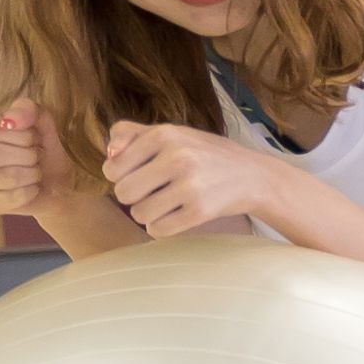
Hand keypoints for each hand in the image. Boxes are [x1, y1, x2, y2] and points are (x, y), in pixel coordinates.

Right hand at [0, 101, 59, 215]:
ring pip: (3, 177)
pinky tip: (32, 187)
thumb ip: (27, 110)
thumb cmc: (42, 146)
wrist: (56, 180)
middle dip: (27, 154)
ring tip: (34, 169)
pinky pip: (9, 198)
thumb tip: (9, 121)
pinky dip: (30, 191)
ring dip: (31, 173)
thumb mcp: (41, 120)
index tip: (31, 136)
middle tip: (35, 154)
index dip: (21, 134)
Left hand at [100, 120, 281, 239]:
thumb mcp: (171, 133)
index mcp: (165, 133)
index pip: (112, 167)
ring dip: (148, 213)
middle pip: (123, 192)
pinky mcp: (200, 211)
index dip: (121, 175)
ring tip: (167, 203)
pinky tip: (176, 216)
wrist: (254, 175)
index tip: (141, 172)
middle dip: (134, 196)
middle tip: (154, 191)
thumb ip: (130, 134)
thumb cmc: (204, 154)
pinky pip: (158, 230)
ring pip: (138, 214)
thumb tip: (109, 155)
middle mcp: (178, 157)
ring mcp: (191, 186)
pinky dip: (162, 227)